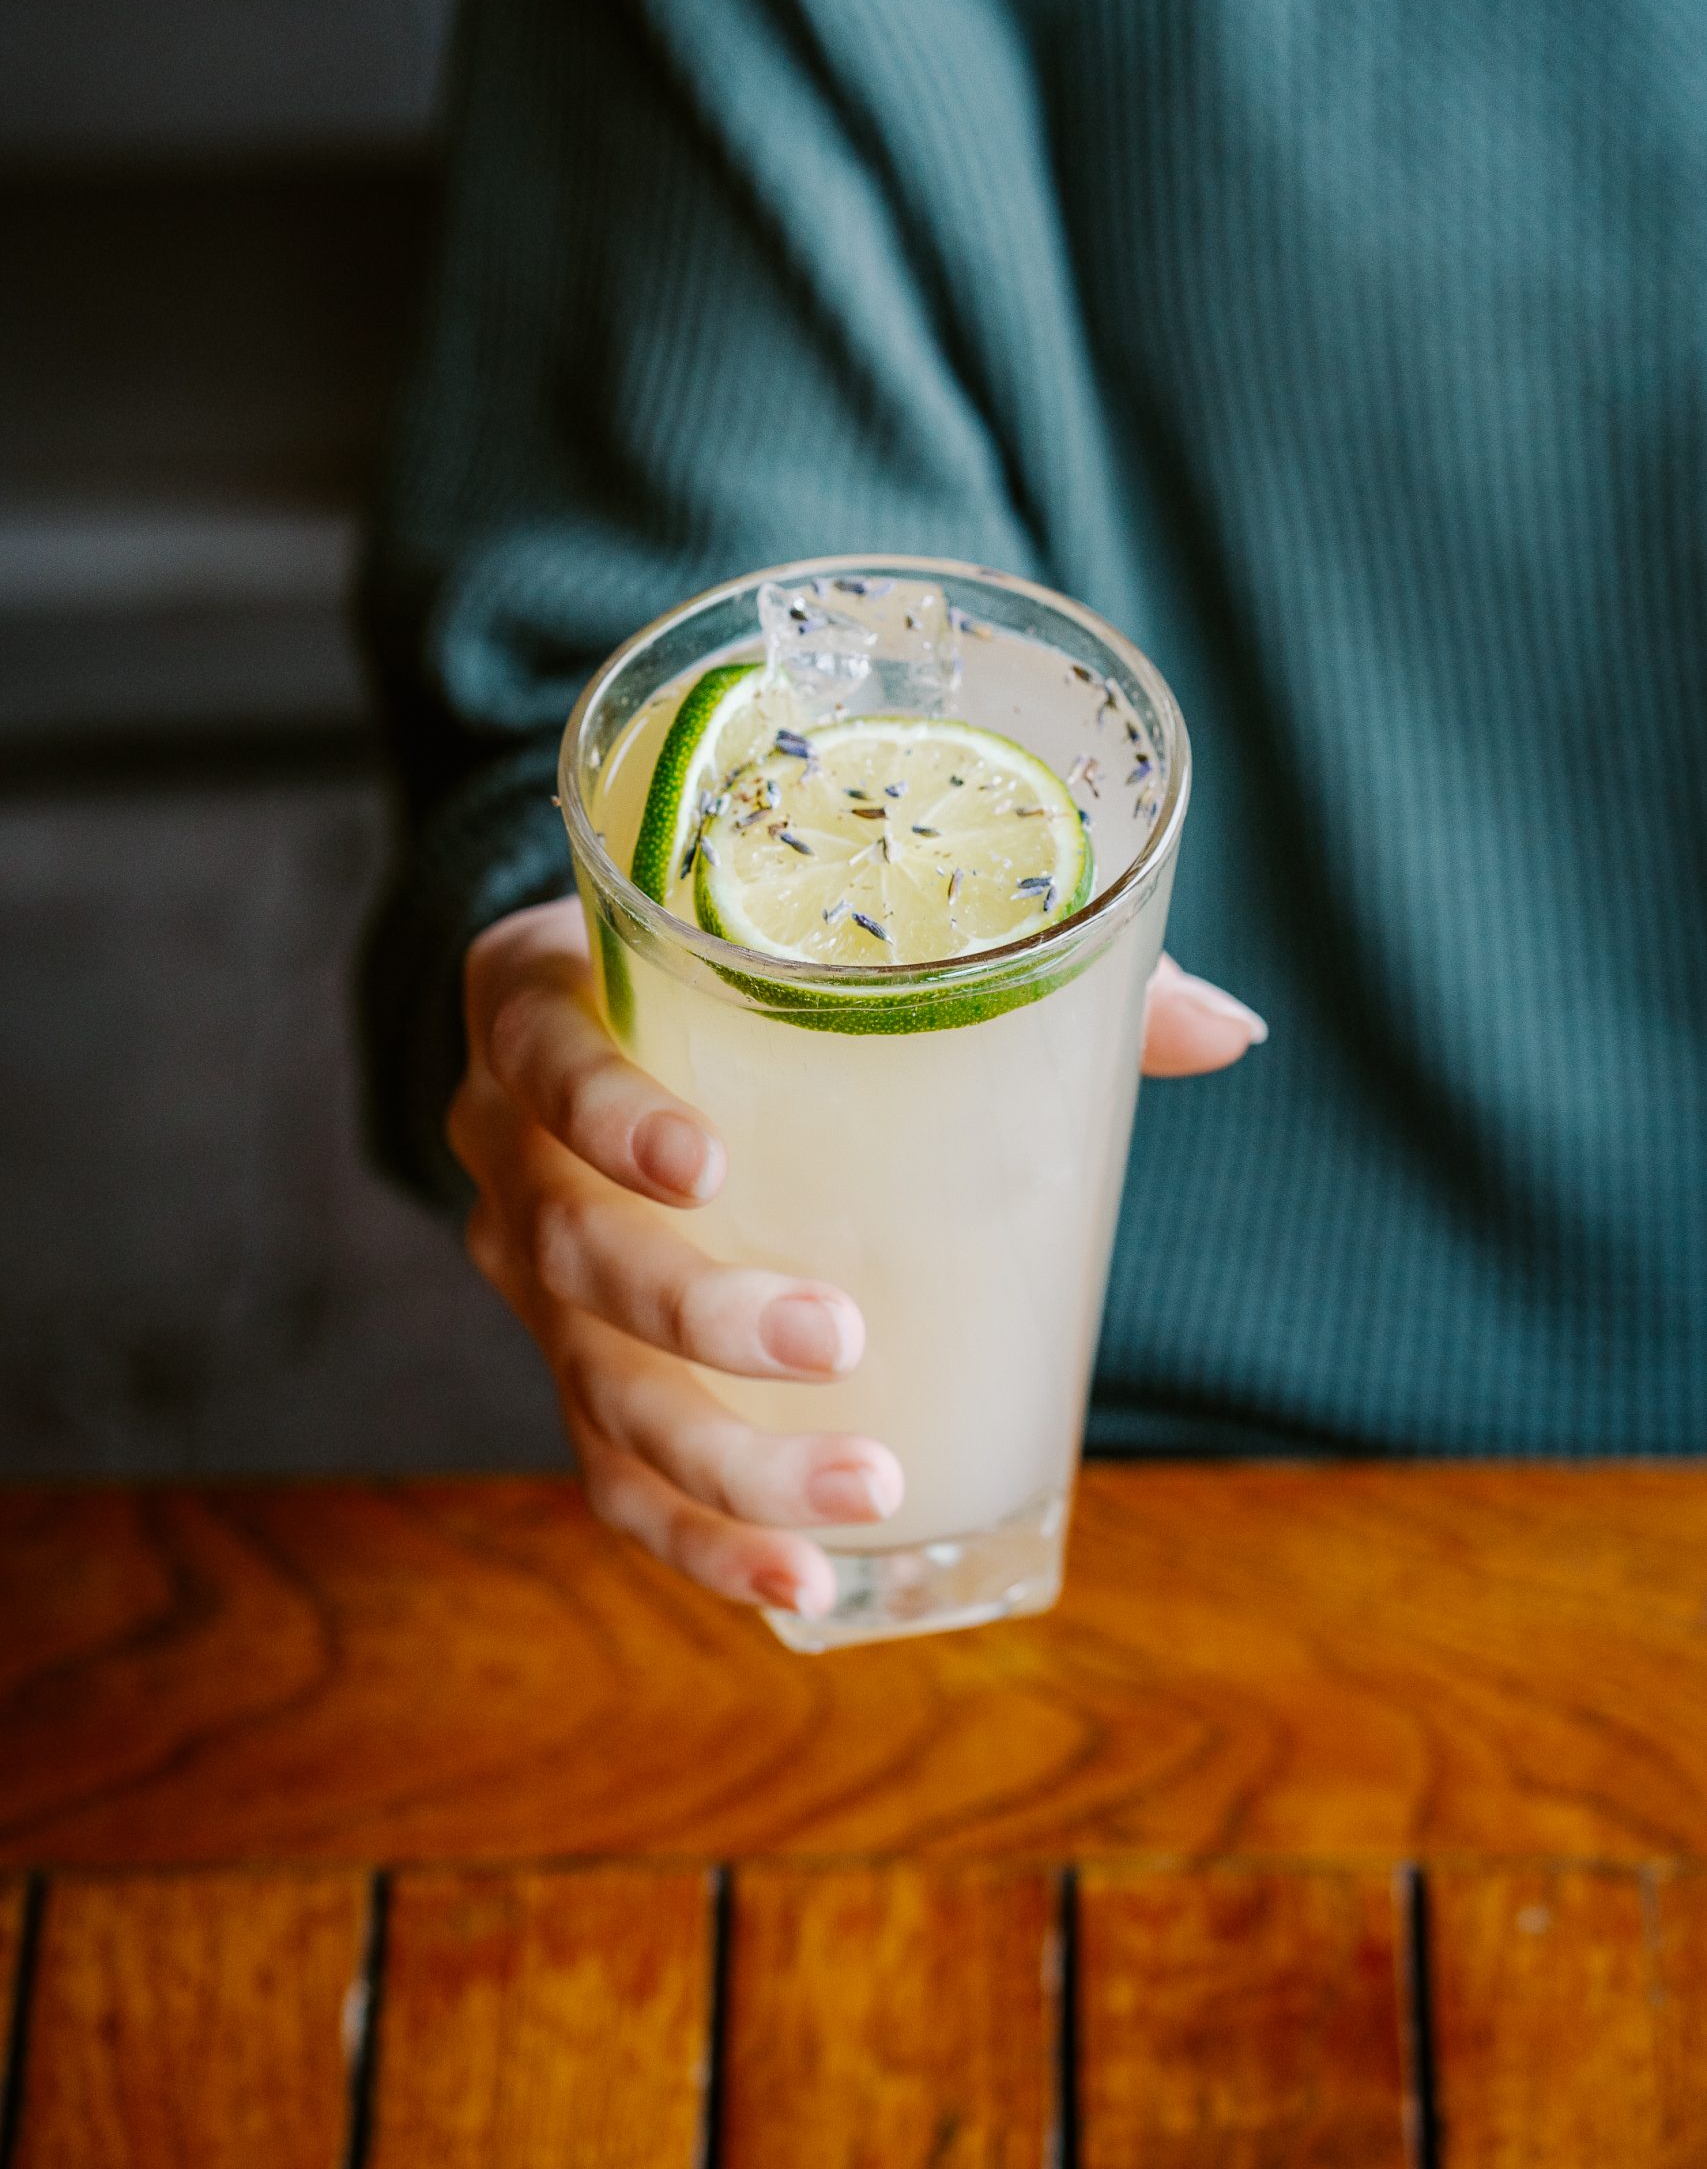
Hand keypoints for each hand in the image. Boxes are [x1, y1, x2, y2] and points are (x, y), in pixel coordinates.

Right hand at [451, 898, 1265, 1618]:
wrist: (608, 1025)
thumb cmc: (751, 972)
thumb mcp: (832, 945)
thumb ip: (1019, 972)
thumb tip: (1232, 1032)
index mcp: (548, 1008)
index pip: (543, 1054)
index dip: (604, 1112)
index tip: (706, 1167)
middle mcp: (513, 1149)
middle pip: (573, 1252)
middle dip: (701, 1314)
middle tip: (837, 1338)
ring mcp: (532, 1276)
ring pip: (595, 1388)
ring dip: (723, 1459)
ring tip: (865, 1492)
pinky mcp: (572, 1372)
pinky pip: (614, 1477)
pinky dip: (701, 1542)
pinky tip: (802, 1587)